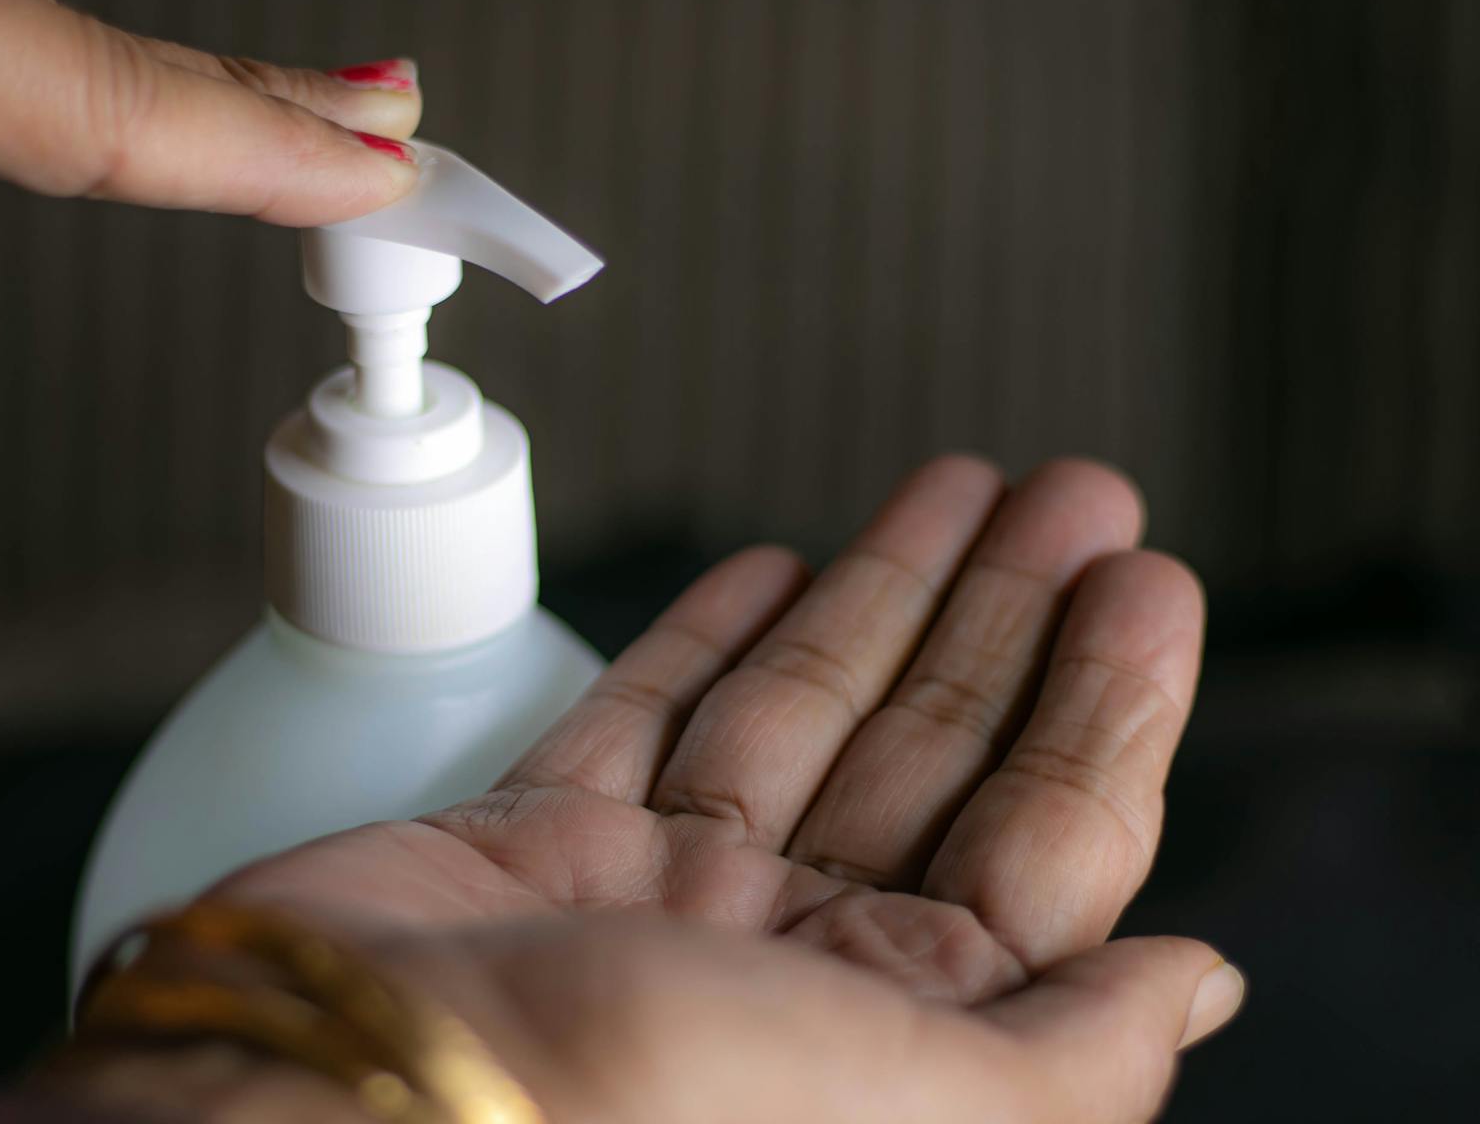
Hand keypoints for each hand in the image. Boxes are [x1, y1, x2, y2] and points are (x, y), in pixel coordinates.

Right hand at [195, 457, 1238, 1121]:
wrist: (355, 1094)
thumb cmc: (626, 1115)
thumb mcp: (919, 1100)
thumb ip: (1073, 1050)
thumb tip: (1196, 986)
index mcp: (893, 1031)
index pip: (1044, 838)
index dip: (1106, 703)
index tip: (1145, 584)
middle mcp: (784, 964)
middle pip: (929, 752)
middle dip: (1003, 616)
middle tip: (1068, 498)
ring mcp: (658, 896)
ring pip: (798, 709)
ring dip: (880, 594)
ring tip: (952, 490)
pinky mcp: (535, 843)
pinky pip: (644, 714)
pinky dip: (710, 637)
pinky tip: (775, 571)